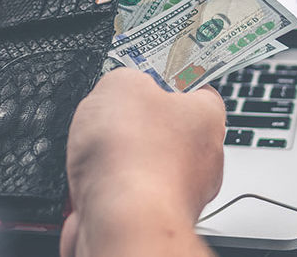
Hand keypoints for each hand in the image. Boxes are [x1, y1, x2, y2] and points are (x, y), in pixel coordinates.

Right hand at [61, 68, 224, 256]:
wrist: (120, 223)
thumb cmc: (132, 158)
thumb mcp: (121, 82)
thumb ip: (126, 78)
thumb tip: (120, 85)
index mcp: (207, 116)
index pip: (195, 87)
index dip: (165, 77)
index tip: (144, 72)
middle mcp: (202, 158)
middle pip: (164, 126)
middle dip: (132, 122)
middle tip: (109, 114)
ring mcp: (178, 193)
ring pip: (140, 164)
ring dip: (114, 159)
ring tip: (94, 154)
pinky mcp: (151, 219)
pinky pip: (122, 195)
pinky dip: (103, 190)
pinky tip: (90, 185)